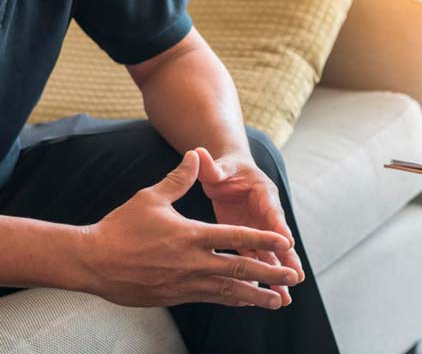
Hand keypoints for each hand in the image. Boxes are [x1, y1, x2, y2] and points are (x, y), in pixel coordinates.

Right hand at [79, 151, 298, 307]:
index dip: (264, 240)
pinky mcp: (177, 296)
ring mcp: (186, 282)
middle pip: (241, 269)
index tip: (286, 244)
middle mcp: (194, 262)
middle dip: (271, 274)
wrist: (92, 261)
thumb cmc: (121, 227)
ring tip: (279, 301)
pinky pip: (212, 299)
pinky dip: (233, 300)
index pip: (237, 237)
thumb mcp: (152, 198)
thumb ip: (179, 179)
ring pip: (230, 291)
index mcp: (192, 236)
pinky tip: (246, 302)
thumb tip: (195, 155)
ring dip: (257, 296)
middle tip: (293, 278)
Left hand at [194, 148, 301, 306]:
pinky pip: (256, 260)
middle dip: (287, 260)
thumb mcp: (219, 167)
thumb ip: (211, 166)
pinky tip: (263, 296)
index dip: (279, 228)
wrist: (227, 172)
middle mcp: (266, 213)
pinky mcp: (248, 239)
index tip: (287, 244)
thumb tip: (198, 153)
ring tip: (285, 298)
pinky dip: (261, 277)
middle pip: (278, 239)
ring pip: (270, 255)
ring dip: (277, 275)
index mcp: (262, 193)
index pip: (272, 212)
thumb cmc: (224, 168)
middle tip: (296, 278)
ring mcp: (258, 229)